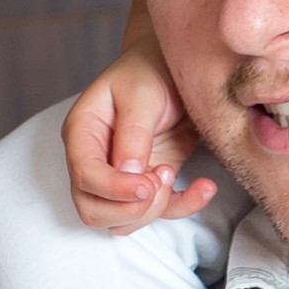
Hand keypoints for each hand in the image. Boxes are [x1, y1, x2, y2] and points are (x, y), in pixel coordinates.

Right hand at [65, 43, 216, 235]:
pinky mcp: (147, 181)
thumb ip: (134, 132)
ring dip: (153, 209)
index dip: (114, 189)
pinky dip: (183, 207)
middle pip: (93, 210)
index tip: (148, 183)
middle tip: (162, 178)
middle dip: (130, 208)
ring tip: (173, 173)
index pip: (85, 175)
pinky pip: (158, 212)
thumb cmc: (151, 70)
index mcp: (83, 131)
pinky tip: (205, 187)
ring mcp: (119, 175)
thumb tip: (128, 172)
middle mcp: (94, 159)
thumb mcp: (143, 93)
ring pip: (121, 221)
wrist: (175, 68)